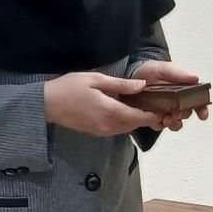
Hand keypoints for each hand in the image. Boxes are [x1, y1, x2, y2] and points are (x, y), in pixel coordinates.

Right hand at [44, 72, 158, 136]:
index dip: (154, 114)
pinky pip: (117, 130)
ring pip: (127, 129)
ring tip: (146, 107)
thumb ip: (121, 84)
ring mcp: (102, 131)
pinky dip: (126, 123)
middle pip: (135, 125)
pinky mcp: (96, 132)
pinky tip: (127, 111)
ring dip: (137, 121)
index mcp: (110, 111)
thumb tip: (142, 85)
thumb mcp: (96, 79)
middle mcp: (108, 125)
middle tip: (159, 106)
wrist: (47, 105)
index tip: (165, 107)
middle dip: (148, 117)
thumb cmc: (69, 87)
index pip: (139, 117)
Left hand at [133, 59, 210, 129]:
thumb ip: (179, 74)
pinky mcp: (153, 116)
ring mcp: (165, 110)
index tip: (203, 114)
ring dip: (173, 123)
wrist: (133, 73)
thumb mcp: (165, 68)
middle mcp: (176, 103)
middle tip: (178, 113)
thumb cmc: (151, 70)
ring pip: (175, 123)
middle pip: (186, 114)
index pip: (198, 102)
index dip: (202, 109)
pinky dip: (159, 124)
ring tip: (167, 118)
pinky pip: (159, 125)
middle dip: (184, 115)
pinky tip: (156, 119)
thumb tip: (195, 78)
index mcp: (183, 91)